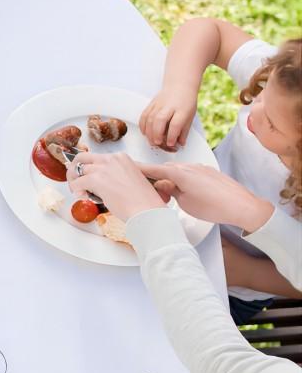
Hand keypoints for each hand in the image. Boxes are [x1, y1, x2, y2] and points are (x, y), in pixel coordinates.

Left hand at [67, 152, 167, 220]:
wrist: (147, 210)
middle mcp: (111, 159)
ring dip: (74, 181)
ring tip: (78, 191)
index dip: (89, 168)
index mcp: (121, 157)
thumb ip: (115, 176)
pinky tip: (81, 197)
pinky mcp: (96, 180)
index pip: (97, 158)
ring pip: (77, 169)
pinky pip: (77, 183)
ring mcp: (103, 168)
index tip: (86, 176)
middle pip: (83, 158)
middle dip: (75, 168)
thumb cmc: (143, 201)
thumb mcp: (131, 179)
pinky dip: (75, 190)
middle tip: (75, 180)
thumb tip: (100, 182)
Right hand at [139, 85, 198, 150]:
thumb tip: (180, 143)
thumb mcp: (190, 116)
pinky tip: (145, 132)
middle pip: (160, 120)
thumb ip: (184, 130)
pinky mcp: (152, 103)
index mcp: (182, 109)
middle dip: (157, 134)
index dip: (172, 135)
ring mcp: (159, 104)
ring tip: (152, 141)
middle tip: (158, 143)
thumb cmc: (186, 102)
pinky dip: (143, 125)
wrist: (180, 86)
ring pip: (150, 118)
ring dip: (149, 132)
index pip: (175, 124)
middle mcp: (169, 106)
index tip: (171, 144)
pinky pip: (144, 115)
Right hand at [141, 162, 273, 231]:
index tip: (129, 167)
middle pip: (166, 168)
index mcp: (179, 172)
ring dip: (171, 179)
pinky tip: (186, 191)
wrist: (242, 206)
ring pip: (179, 170)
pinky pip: (190, 172)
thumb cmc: (214, 207)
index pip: (153, 169)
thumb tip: (163, 185)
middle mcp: (189, 166)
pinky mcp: (210, 172)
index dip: (140, 169)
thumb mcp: (184, 202)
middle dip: (157, 178)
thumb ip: (170, 190)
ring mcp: (201, 168)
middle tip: (152, 191)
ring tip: (170, 195)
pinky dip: (183, 179)